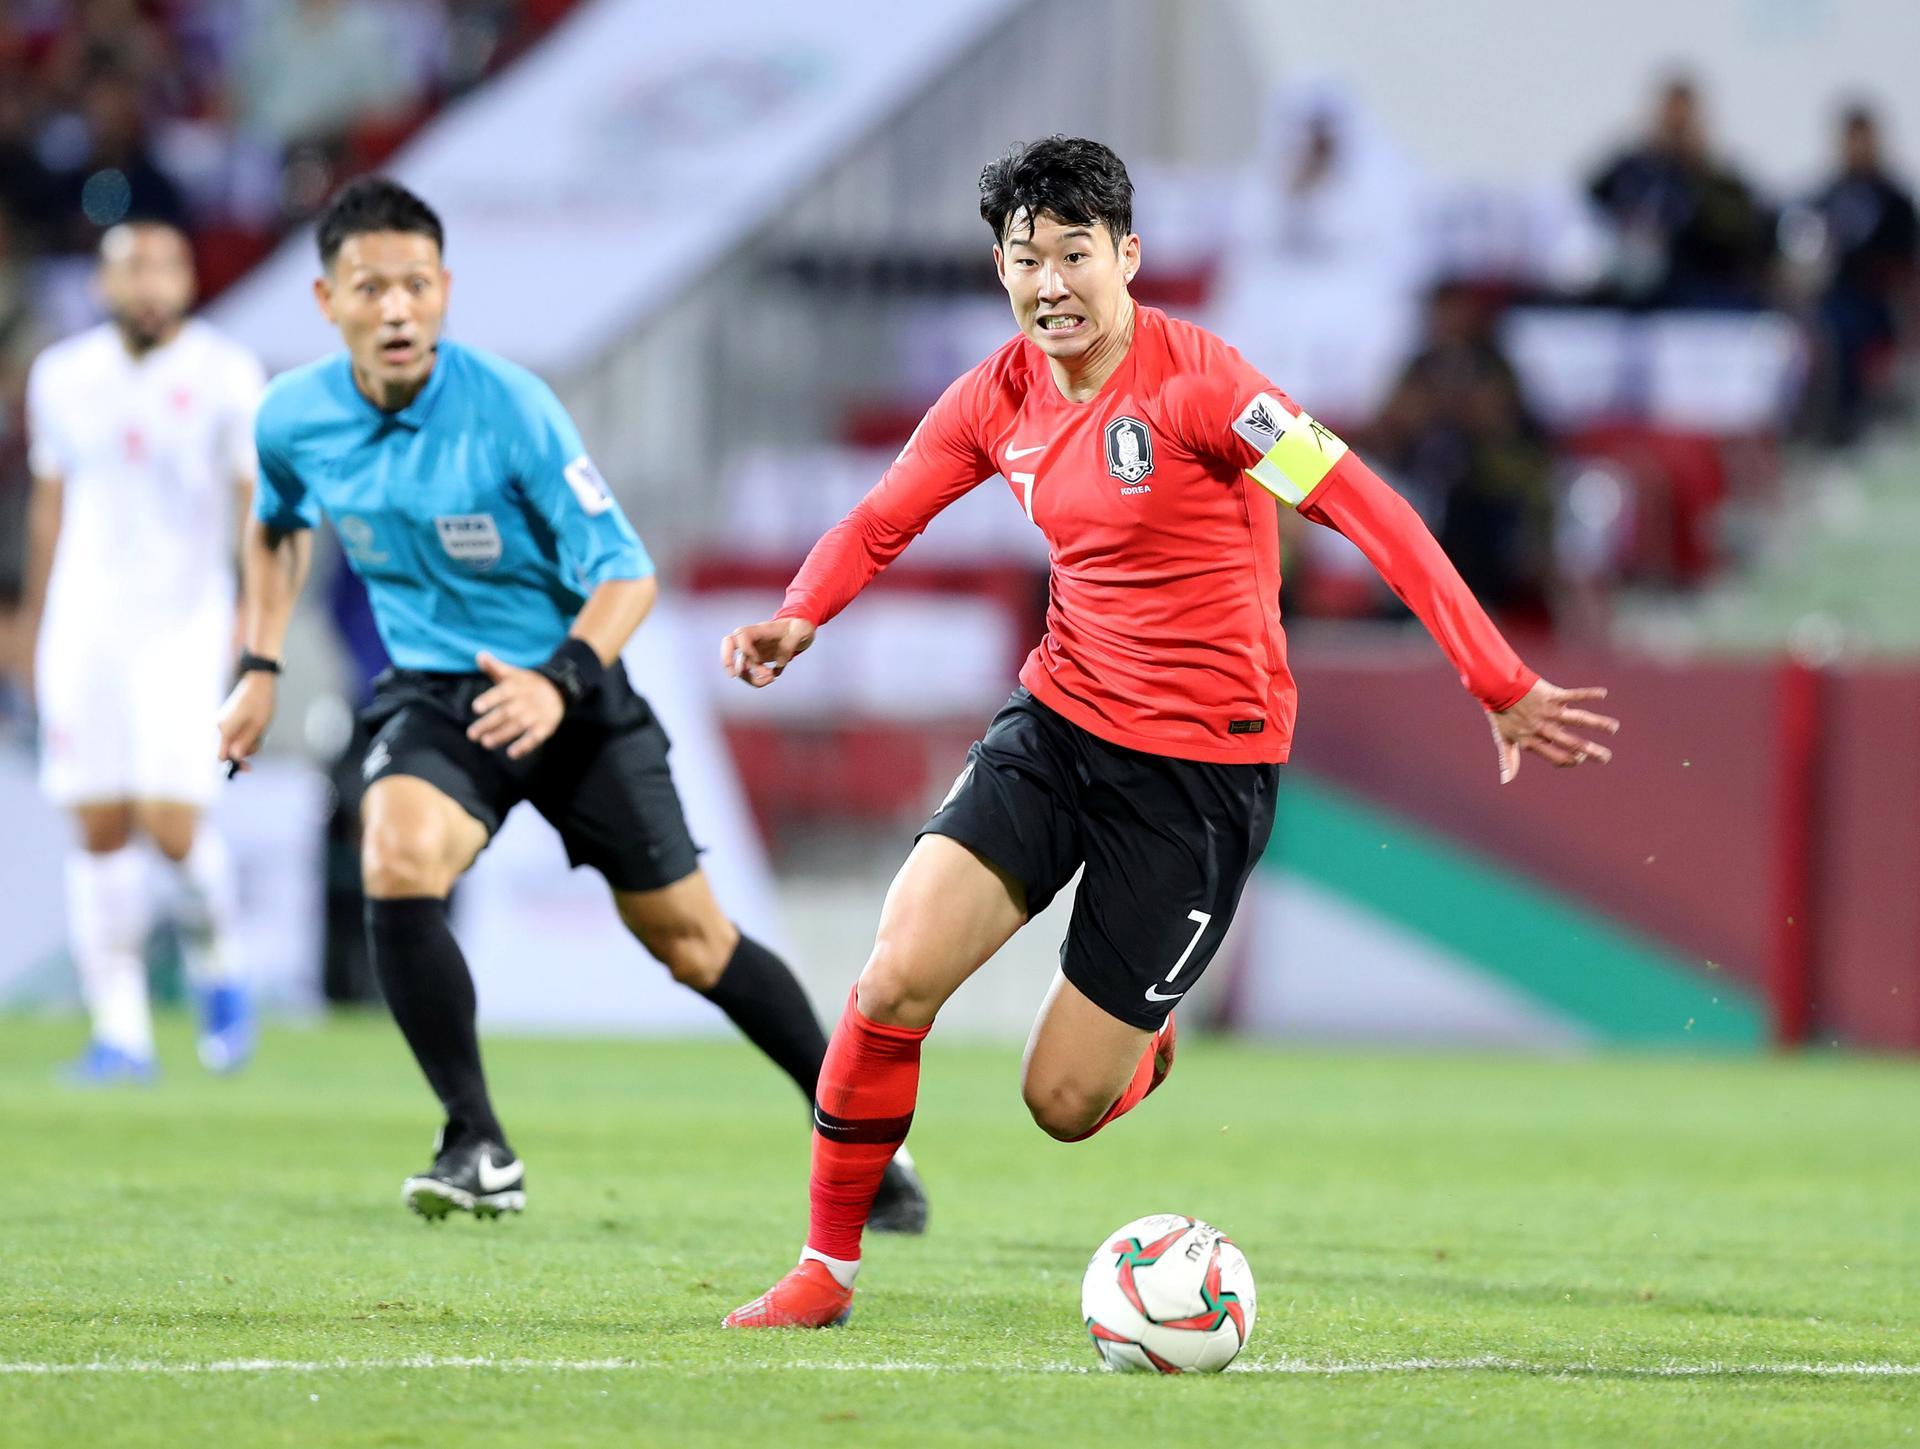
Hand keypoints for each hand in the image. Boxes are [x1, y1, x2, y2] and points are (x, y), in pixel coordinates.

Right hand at [216, 671, 276, 773]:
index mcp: (225, 730)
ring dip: (247, 743)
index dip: (234, 764)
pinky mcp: (228, 718)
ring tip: (261, 733)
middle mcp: (219, 727)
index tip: (248, 767)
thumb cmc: (261, 703)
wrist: (258, 682)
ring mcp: (223, 722)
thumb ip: (245, 743)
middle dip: (244, 752)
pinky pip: (235, 733)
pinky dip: (245, 735)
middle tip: (259, 744)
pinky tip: (257, 728)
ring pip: (233, 742)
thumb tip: (236, 758)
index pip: (222, 756)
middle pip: (228, 750)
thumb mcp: (258, 727)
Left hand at [469, 650, 564, 759]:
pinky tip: (512, 754)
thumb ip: (495, 667)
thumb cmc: (526, 683)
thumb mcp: (512, 673)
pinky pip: (535, 737)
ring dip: (501, 735)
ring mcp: (535, 715)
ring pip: (516, 727)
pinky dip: (525, 746)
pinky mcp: (545, 727)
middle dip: (488, 724)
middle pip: (505, 714)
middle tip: (472, 734)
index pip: (501, 693)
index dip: (489, 700)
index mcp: (515, 687)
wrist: (558, 688)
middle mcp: (524, 701)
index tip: (475, 708)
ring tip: (486, 743)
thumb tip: (480, 654)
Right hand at [720, 616, 814, 687]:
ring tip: (771, 677)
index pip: (741, 634)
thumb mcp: (803, 629)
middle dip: (727, 661)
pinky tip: (773, 677)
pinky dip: (758, 681)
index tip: (758, 659)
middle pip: (729, 645)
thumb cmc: (800, 627)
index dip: (744, 649)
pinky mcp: (757, 661)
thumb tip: (781, 660)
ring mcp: (753, 651)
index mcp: (761, 630)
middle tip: (734, 675)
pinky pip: (750, 674)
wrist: (799, 631)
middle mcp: (753, 640)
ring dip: (752, 678)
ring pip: (741, 667)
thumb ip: (794, 640)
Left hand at [1489, 678, 1618, 783]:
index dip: (1571, 760)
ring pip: (1578, 719)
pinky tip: (1603, 694)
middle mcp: (1543, 728)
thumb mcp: (1503, 739)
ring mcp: (1549, 711)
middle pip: (1572, 742)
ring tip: (1614, 727)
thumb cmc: (1501, 715)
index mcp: (1533, 741)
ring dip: (1598, 723)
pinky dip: (1588, 694)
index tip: (1581, 757)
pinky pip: (1573, 695)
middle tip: (1607, 757)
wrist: (1497, 687)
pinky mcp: (1552, 695)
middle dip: (1591, 751)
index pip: (1557, 757)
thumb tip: (1506, 782)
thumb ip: (1509, 760)